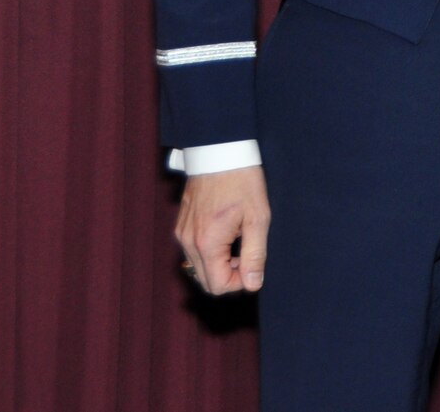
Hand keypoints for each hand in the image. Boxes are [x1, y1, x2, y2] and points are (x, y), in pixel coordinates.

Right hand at [175, 165, 270, 295]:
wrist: (219, 152)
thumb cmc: (242, 182)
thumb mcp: (258, 218)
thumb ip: (255, 254)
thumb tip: (253, 284)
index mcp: (207, 243)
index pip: (217, 286)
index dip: (240, 281)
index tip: (254, 263)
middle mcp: (188, 242)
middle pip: (205, 280)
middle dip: (229, 273)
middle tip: (248, 250)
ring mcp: (182, 233)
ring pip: (199, 266)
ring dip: (220, 262)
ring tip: (239, 237)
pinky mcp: (181, 225)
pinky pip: (195, 250)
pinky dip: (211, 250)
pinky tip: (227, 230)